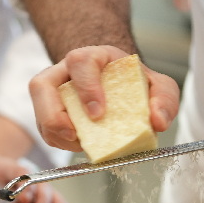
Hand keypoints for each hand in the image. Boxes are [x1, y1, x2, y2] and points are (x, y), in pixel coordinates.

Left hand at [0, 148, 69, 202]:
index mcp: (2, 164)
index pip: (16, 171)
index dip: (22, 184)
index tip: (23, 198)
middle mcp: (19, 174)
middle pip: (36, 181)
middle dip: (38, 197)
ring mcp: (27, 184)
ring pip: (45, 190)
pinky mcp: (30, 194)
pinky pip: (49, 197)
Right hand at [28, 45, 180, 150]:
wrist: (117, 83)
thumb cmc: (132, 82)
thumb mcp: (157, 85)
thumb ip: (164, 98)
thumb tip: (158, 121)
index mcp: (93, 58)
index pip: (81, 63)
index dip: (86, 88)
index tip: (98, 113)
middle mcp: (66, 71)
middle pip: (42, 85)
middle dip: (54, 114)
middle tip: (75, 135)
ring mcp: (54, 91)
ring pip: (38, 108)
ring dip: (55, 132)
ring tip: (80, 143)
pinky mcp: (49, 111)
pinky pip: (43, 128)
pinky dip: (58, 141)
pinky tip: (79, 144)